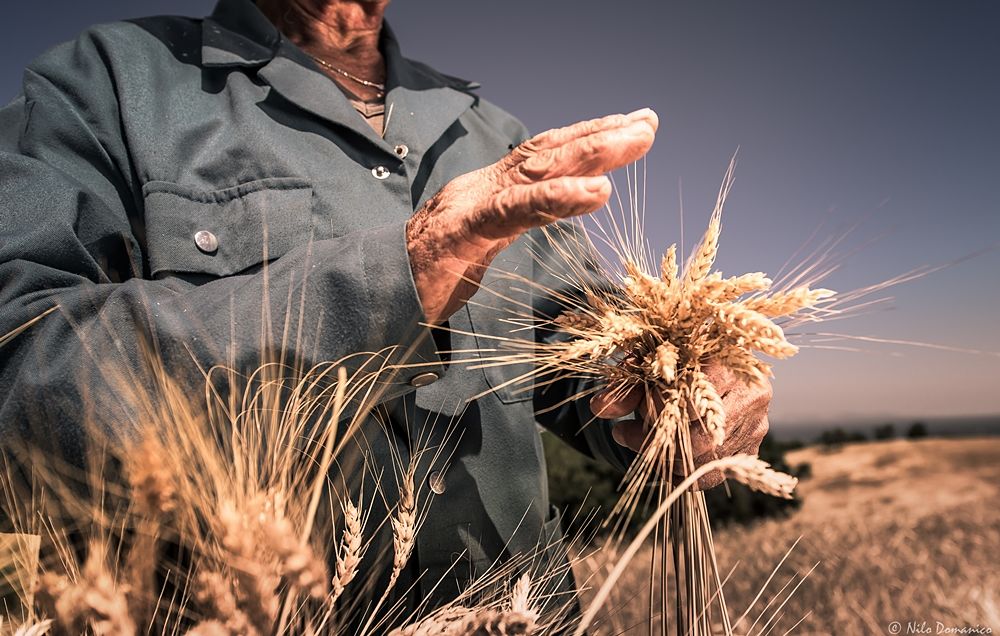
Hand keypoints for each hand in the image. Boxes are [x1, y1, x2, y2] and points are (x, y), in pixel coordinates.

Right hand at [406, 109, 657, 323]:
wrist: (377, 295)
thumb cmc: (426, 276)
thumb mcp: (477, 245)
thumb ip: (508, 222)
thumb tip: (544, 209)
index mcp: (489, 192)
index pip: (544, 158)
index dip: (587, 140)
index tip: (631, 127)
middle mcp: (483, 187)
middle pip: (548, 153)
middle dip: (601, 136)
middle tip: (648, 123)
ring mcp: (471, 204)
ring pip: (536, 169)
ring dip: (590, 153)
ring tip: (635, 141)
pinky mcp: (462, 231)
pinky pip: (515, 210)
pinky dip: (556, 198)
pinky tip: (594, 193)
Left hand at [590, 364, 771, 488]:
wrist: (707, 365)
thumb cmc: (676, 362)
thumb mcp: (648, 366)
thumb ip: (626, 386)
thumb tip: (599, 408)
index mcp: (730, 361)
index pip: (694, 397)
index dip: (658, 411)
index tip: (626, 421)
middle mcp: (752, 394)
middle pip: (701, 436)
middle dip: (656, 442)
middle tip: (622, 436)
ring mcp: (756, 424)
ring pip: (707, 459)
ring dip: (666, 459)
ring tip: (638, 444)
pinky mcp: (751, 448)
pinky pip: (715, 474)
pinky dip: (684, 473)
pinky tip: (662, 462)